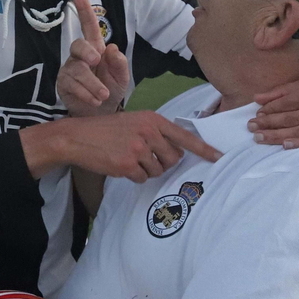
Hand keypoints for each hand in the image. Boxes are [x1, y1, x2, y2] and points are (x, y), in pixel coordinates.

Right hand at [25, 110, 220, 180]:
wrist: (78, 137)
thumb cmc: (106, 130)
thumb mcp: (134, 122)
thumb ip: (155, 133)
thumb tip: (175, 153)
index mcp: (153, 119)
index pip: (185, 136)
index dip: (204, 149)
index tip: (219, 157)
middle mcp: (149, 132)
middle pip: (174, 158)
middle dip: (164, 163)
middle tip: (146, 158)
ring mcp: (139, 148)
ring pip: (158, 170)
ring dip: (147, 170)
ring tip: (129, 158)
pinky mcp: (128, 164)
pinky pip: (143, 178)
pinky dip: (134, 176)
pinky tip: (121, 165)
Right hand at [57, 0, 128, 117]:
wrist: (101, 114)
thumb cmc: (111, 89)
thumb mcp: (122, 77)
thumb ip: (119, 63)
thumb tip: (112, 48)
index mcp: (96, 48)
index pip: (88, 25)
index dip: (83, 8)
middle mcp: (80, 56)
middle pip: (77, 45)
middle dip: (86, 52)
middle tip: (96, 61)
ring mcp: (69, 69)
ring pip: (77, 69)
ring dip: (92, 83)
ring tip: (104, 95)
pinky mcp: (63, 83)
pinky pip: (71, 84)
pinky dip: (86, 93)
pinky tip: (95, 100)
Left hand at [250, 63, 298, 148]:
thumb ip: (293, 87)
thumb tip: (260, 97)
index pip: (294, 100)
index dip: (273, 107)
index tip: (257, 112)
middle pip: (296, 118)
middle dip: (270, 123)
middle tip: (252, 127)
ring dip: (278, 135)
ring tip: (260, 137)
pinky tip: (284, 145)